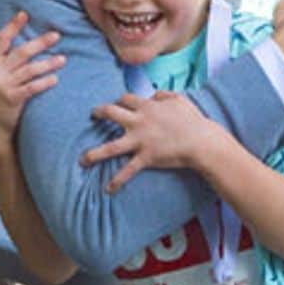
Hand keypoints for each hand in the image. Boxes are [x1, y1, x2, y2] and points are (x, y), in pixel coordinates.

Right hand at [0, 11, 64, 151]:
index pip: (1, 39)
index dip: (12, 26)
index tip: (24, 14)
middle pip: (21, 52)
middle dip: (40, 43)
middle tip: (56, 35)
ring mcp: (3, 85)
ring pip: (29, 69)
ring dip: (48, 64)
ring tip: (63, 59)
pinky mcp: (12, 99)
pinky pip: (31, 88)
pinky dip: (44, 83)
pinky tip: (55, 79)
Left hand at [82, 91, 218, 191]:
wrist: (201, 141)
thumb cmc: (193, 120)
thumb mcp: (180, 99)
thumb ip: (165, 94)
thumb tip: (155, 94)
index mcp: (147, 106)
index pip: (125, 99)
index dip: (119, 100)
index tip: (116, 104)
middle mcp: (138, 121)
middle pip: (111, 113)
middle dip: (98, 112)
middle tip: (92, 115)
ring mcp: (140, 141)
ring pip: (111, 147)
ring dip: (94, 154)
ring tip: (82, 160)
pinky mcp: (145, 158)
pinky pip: (128, 171)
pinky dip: (117, 181)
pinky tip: (107, 190)